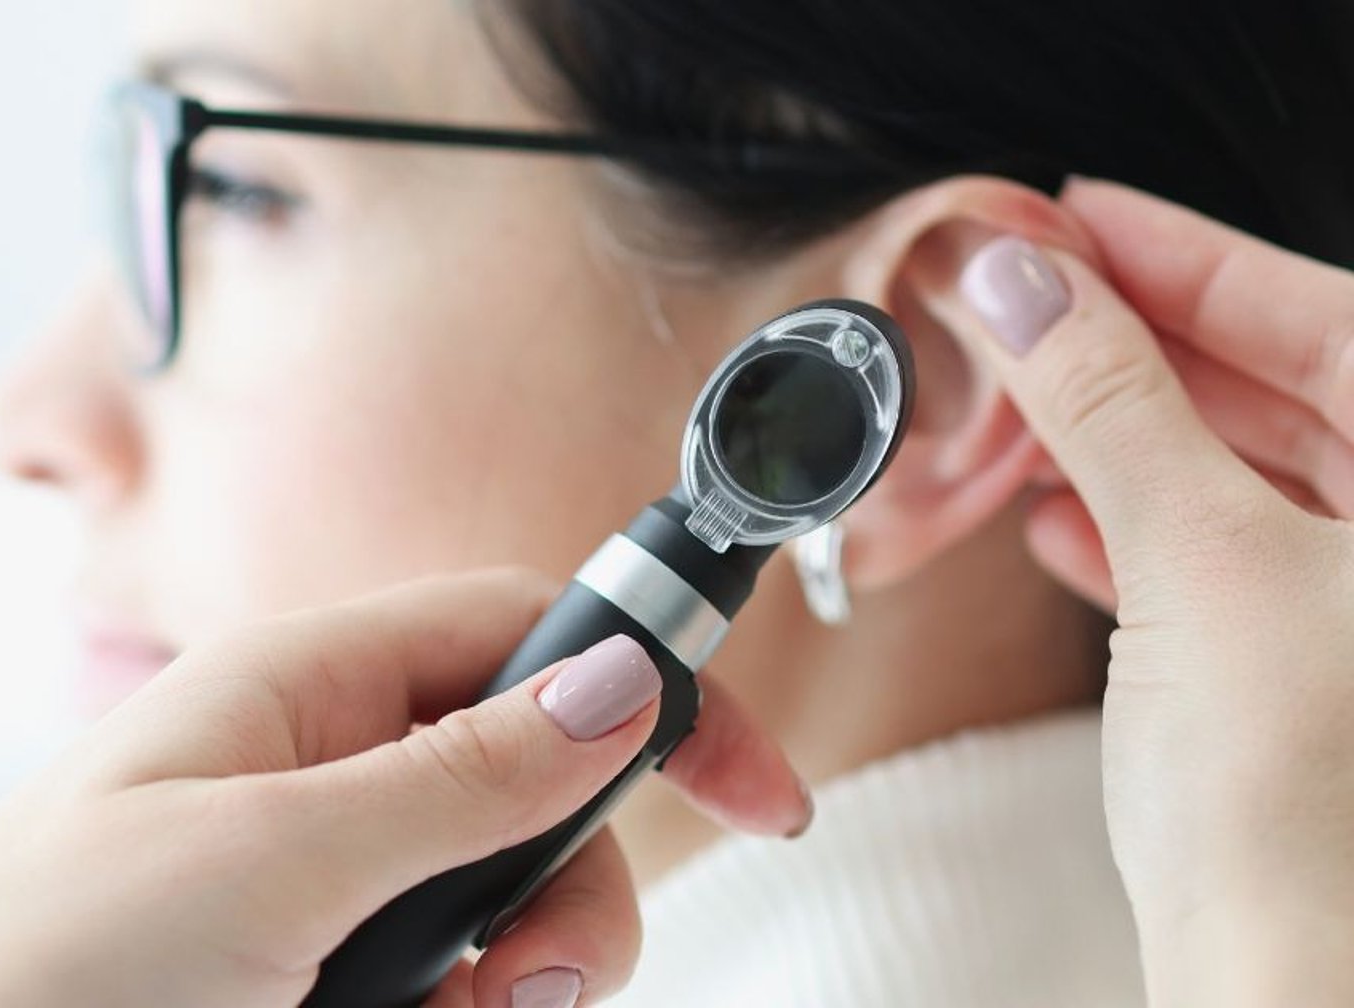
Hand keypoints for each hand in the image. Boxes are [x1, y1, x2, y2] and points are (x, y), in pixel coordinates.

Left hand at [0, 570, 809, 1007]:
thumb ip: (455, 776)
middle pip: (544, 798)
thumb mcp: (267, 856)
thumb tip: (617, 681)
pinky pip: (447, 998)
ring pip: (507, 918)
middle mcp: (328, 772)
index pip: (531, 637)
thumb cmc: (29, 953)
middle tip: (513, 987)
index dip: (656, 692)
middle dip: (570, 898)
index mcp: (312, 685)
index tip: (761, 792)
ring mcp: (324, 884)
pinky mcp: (314, 976)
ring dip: (507, 988)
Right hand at [953, 180, 1353, 1004]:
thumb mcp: (1197, 565)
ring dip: (1126, 437)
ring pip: (1248, 477)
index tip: (1077, 218)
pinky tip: (1059, 519)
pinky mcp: (1313, 684)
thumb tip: (1029, 285)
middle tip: (1027, 299)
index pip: (1331, 317)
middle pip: (1289, 388)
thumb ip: (1110, 406)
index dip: (1190, 255)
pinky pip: (1225, 563)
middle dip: (1143, 344)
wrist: (1286, 995)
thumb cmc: (1300, 815)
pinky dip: (1137, 531)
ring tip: (1020, 402)